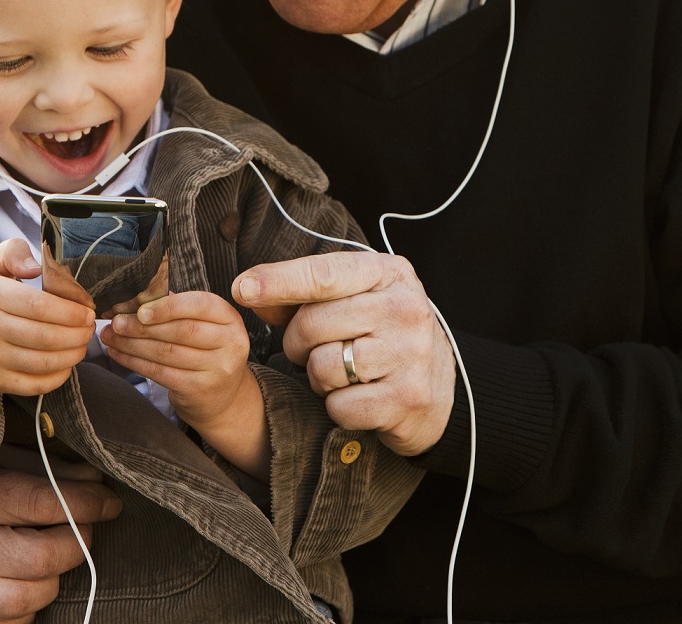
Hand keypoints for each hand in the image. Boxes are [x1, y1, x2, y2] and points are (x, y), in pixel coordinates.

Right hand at [0, 238, 99, 398]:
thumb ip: (13, 253)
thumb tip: (36, 266)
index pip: (39, 305)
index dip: (70, 311)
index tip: (88, 311)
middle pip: (45, 336)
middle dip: (78, 334)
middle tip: (90, 328)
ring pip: (42, 362)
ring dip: (73, 355)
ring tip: (83, 344)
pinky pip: (33, 385)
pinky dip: (58, 377)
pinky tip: (67, 364)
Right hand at [0, 463, 120, 623]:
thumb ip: (40, 468)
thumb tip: (95, 478)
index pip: (42, 503)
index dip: (87, 504)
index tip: (110, 502)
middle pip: (39, 559)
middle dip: (76, 546)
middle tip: (84, 533)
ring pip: (21, 602)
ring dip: (51, 583)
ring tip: (52, 564)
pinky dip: (21, 617)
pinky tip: (24, 594)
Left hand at [104, 291, 267, 477]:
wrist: (224, 397)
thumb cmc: (207, 351)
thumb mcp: (206, 325)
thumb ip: (179, 310)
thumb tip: (136, 300)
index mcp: (230, 319)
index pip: (200, 305)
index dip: (168, 307)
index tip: (140, 310)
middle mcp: (230, 343)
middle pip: (181, 330)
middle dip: (142, 326)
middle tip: (116, 323)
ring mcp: (216, 369)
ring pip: (166, 352)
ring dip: (132, 344)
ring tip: (111, 336)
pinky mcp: (199, 389)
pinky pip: (160, 373)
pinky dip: (135, 362)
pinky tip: (119, 354)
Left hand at [232, 252, 453, 455]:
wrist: (438, 387)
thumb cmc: (383, 335)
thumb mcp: (354, 300)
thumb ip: (304, 294)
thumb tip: (248, 292)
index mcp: (390, 273)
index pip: (325, 274)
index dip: (279, 281)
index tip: (242, 288)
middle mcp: (405, 308)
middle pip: (313, 323)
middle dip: (298, 342)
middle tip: (315, 349)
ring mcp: (410, 353)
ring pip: (322, 366)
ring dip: (319, 377)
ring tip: (342, 373)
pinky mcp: (407, 397)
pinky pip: (339, 406)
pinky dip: (337, 407)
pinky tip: (359, 397)